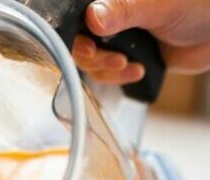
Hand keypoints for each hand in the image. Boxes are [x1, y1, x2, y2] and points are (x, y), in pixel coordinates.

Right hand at [73, 0, 209, 83]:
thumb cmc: (198, 4)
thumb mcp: (158, 6)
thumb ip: (124, 10)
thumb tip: (92, 17)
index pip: (78, 17)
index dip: (77, 36)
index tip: (89, 48)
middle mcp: (110, 15)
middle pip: (80, 42)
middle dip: (95, 57)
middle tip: (117, 61)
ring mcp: (116, 37)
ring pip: (90, 61)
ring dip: (106, 70)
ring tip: (128, 66)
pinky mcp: (125, 56)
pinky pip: (106, 73)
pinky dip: (117, 77)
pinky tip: (137, 71)